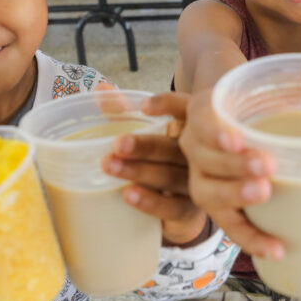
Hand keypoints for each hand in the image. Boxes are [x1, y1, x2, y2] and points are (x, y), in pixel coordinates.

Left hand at [99, 91, 207, 245]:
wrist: (185, 204)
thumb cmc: (163, 158)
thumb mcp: (147, 133)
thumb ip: (125, 112)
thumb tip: (100, 89)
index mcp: (191, 127)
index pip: (186, 111)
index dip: (168, 106)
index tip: (143, 106)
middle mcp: (201, 154)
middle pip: (175, 148)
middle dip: (145, 146)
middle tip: (118, 144)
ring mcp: (199, 184)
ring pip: (170, 177)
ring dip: (140, 171)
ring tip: (110, 166)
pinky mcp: (191, 211)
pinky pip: (173, 207)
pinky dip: (151, 201)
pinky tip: (129, 195)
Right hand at [178, 48, 300, 259]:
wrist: (239, 121)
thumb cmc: (264, 102)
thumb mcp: (287, 86)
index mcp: (208, 109)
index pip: (202, 117)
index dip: (216, 130)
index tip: (237, 137)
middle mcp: (197, 144)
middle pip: (205, 158)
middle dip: (234, 166)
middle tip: (268, 168)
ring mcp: (204, 177)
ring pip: (209, 192)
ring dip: (235, 197)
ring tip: (267, 195)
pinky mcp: (219, 205)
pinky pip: (229, 226)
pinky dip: (250, 238)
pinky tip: (277, 248)